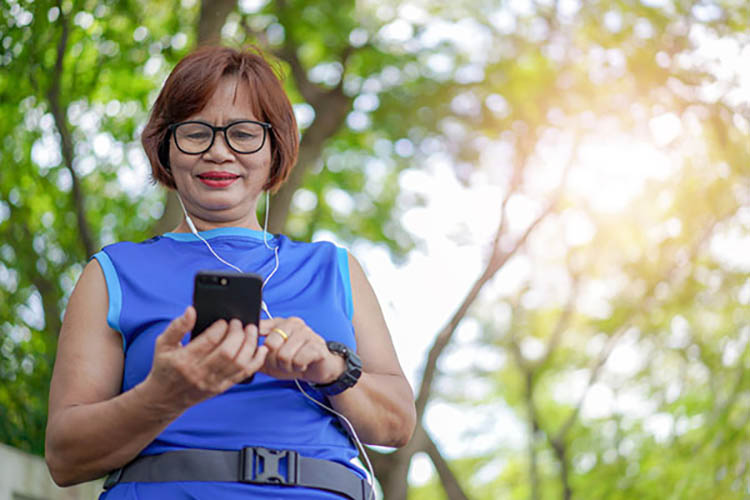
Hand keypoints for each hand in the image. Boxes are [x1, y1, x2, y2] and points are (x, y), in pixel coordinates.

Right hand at [140, 306, 267, 413]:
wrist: (165, 398)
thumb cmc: (165, 367)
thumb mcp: (163, 344)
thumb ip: (177, 326)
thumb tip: (191, 310)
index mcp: (185, 359)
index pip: (209, 341)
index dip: (221, 327)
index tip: (224, 321)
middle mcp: (200, 372)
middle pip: (227, 352)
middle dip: (237, 334)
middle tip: (238, 323)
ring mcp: (213, 382)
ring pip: (239, 363)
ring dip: (249, 344)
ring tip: (251, 331)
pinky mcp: (221, 387)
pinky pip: (244, 374)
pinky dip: (256, 361)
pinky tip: (261, 349)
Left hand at [259, 317, 344, 384]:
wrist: (319, 367)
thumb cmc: (294, 359)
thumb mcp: (271, 355)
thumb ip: (256, 351)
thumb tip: (238, 348)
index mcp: (282, 322)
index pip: (261, 329)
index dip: (260, 346)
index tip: (266, 352)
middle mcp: (294, 324)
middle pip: (271, 344)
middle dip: (274, 359)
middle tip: (284, 361)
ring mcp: (307, 333)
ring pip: (284, 355)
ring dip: (287, 365)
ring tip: (294, 363)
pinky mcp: (316, 346)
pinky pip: (298, 360)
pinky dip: (298, 367)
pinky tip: (303, 364)